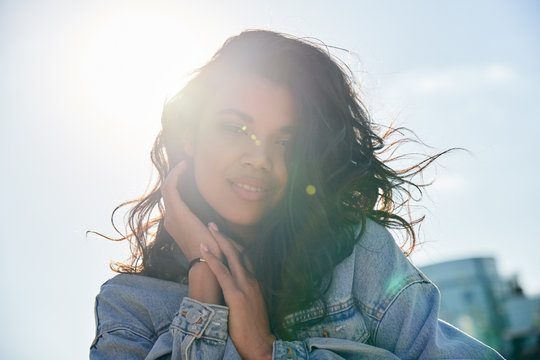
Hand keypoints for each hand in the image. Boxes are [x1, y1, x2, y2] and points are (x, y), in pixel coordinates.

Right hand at [161, 161, 221, 303]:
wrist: (208, 264)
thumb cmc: (214, 253)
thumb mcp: (213, 234)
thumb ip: (213, 225)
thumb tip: (218, 220)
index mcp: (178, 223)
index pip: (174, 198)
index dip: (178, 183)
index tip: (188, 171)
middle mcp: (171, 219)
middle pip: (168, 191)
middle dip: (175, 176)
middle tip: (185, 163)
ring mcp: (171, 215)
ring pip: (167, 187)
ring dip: (175, 173)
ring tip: (185, 162)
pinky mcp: (176, 212)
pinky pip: (170, 187)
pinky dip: (175, 175)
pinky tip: (184, 166)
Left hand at [201, 224, 274, 359]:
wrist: (261, 343)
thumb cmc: (254, 327)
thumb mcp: (252, 305)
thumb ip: (245, 292)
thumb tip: (232, 287)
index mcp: (255, 282)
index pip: (245, 257)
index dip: (234, 245)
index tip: (224, 235)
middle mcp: (251, 280)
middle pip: (239, 252)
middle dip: (225, 236)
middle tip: (213, 224)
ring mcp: (244, 286)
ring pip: (231, 257)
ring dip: (219, 241)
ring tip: (209, 229)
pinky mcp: (235, 295)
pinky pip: (222, 272)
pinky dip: (212, 259)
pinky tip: (204, 250)